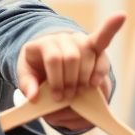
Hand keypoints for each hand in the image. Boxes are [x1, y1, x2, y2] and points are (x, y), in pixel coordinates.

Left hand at [16, 13, 125, 131]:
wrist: (49, 61)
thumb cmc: (37, 71)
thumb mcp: (27, 77)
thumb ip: (28, 85)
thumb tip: (34, 97)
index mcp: (42, 44)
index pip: (54, 58)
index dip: (57, 79)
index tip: (57, 96)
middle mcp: (62, 37)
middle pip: (72, 57)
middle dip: (72, 81)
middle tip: (67, 96)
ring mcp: (79, 39)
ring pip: (89, 55)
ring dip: (86, 77)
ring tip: (79, 91)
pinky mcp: (94, 45)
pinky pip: (104, 37)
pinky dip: (108, 41)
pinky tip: (95, 80)